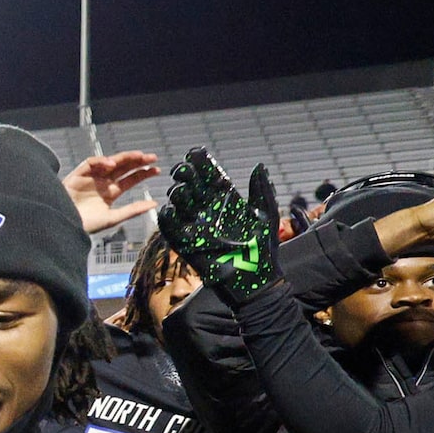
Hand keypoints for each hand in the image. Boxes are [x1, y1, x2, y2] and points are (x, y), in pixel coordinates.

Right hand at [63, 150, 161, 234]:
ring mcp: (91, 177)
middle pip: (124, 167)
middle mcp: (102, 182)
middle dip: (138, 160)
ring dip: (124, 157)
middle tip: (152, 157)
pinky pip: (91, 162)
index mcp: (110, 192)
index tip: (156, 169)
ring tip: (137, 156)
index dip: (143, 172)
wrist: (62, 225)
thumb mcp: (112, 218)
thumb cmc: (84, 225)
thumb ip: (133, 210)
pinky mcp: (78, 174)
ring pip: (111, 161)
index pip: (131, 179)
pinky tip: (111, 164)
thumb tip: (154, 204)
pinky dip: (101, 161)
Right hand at [158, 149, 281, 306]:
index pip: (211, 178)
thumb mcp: (266, 214)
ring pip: (181, 206)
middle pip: (192, 188)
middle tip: (181, 169)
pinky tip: (168, 211)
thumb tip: (258, 165)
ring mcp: (197, 228)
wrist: (254, 279)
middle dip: (185, 176)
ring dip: (177, 195)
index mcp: (228, 202)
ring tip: (179, 189)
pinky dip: (168, 221)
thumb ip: (261, 190)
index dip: (202, 165)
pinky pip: (172, 231)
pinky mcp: (187, 245)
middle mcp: (210, 212)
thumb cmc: (264, 248)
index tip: (195, 153)